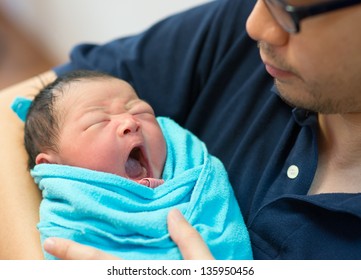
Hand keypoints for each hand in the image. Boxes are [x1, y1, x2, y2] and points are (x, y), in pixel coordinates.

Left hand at [44, 208, 213, 259]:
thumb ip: (188, 239)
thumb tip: (172, 212)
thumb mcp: (205, 265)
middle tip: (50, 250)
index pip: (101, 262)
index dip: (73, 252)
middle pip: (91, 276)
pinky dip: (99, 273)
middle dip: (68, 264)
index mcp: (145, 274)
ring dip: (81, 271)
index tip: (52, 241)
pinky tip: (98, 267)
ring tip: (66, 261)